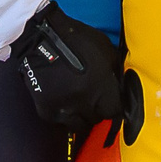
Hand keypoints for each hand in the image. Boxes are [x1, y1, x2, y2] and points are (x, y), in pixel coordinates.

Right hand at [10, 0, 123, 128]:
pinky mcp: (47, 111)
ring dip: (81, 116)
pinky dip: (64, 115)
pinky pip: (61, 121)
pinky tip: (65, 102)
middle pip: (97, 119)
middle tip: (93, 98)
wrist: (42, 36)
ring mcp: (64, 109)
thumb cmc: (77, 39)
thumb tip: (118, 86)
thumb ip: (114, 71)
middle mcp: (84, 103)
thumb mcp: (105, 50)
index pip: (114, 111)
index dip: (112, 104)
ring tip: (80, 104)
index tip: (109, 99)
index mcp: (101, 88)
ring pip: (79, 125)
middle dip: (97, 109)